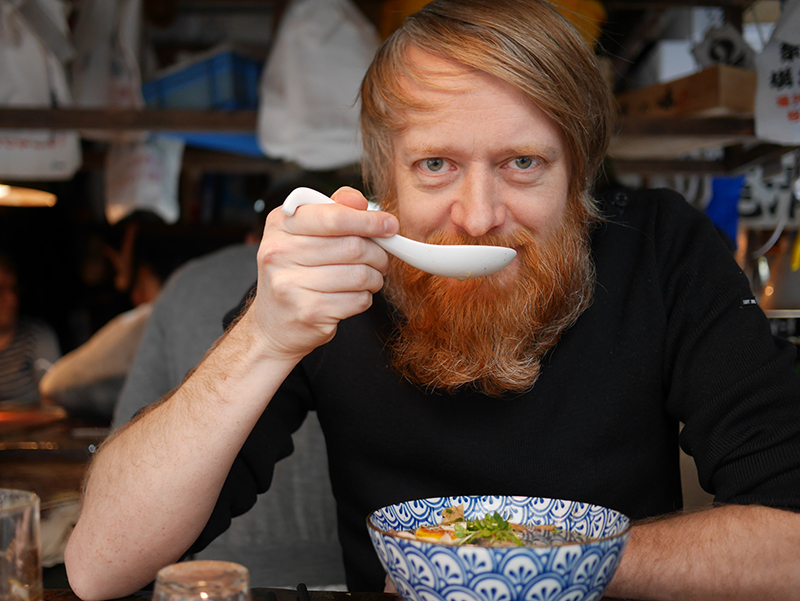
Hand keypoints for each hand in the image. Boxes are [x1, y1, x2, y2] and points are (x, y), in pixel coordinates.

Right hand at [247, 186, 398, 361]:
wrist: (274, 324)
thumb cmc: (295, 273)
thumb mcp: (304, 234)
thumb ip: (332, 211)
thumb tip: (359, 201)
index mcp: (280, 224)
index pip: (334, 216)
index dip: (369, 221)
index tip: (390, 225)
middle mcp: (279, 253)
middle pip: (353, 247)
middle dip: (378, 253)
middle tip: (382, 259)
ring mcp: (291, 285)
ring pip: (360, 275)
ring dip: (374, 277)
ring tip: (369, 278)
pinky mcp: (309, 312)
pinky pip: (357, 300)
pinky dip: (364, 297)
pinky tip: (353, 296)